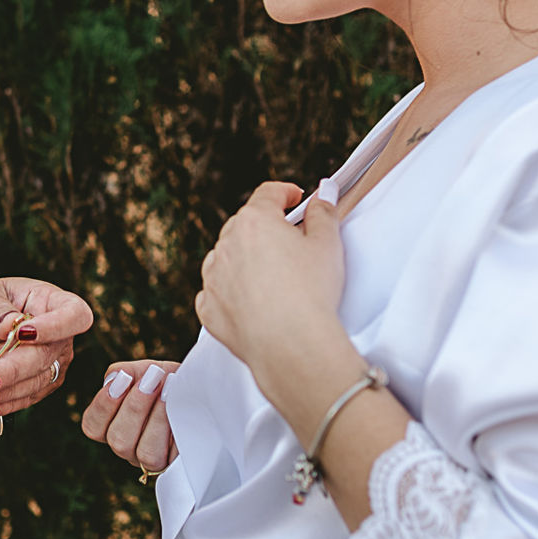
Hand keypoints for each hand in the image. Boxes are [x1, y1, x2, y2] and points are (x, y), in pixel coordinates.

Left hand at [0, 277, 93, 420]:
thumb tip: (10, 324)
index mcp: (53, 302)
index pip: (74, 315)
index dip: (54, 327)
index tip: (21, 333)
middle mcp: (60, 334)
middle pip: (48, 356)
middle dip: (14, 370)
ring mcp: (54, 361)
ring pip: (38, 382)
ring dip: (7, 392)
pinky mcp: (41, 384)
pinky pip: (28, 398)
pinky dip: (6, 404)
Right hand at [81, 359, 178, 473]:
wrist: (202, 389)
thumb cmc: (168, 379)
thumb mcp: (144, 370)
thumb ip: (123, 372)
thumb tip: (116, 377)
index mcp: (113, 426)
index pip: (93, 427)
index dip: (104, 405)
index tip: (122, 378)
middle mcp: (130, 448)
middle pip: (118, 441)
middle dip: (135, 407)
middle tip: (152, 378)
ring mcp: (154, 460)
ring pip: (146, 453)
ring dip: (157, 418)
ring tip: (168, 388)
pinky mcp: (178, 465)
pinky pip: (173, 456)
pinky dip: (175, 428)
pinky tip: (180, 405)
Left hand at [197, 181, 361, 424]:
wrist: (291, 345)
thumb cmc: (311, 292)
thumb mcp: (328, 244)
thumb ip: (323, 213)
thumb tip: (322, 196)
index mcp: (253, 221)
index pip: (268, 194)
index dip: (286, 193)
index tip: (296, 199)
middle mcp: (225, 244)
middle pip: (245, 225)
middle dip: (266, 228)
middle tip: (291, 242)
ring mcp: (212, 277)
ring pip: (227, 257)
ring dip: (246, 259)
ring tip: (273, 276)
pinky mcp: (209, 308)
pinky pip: (218, 291)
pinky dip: (232, 291)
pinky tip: (254, 301)